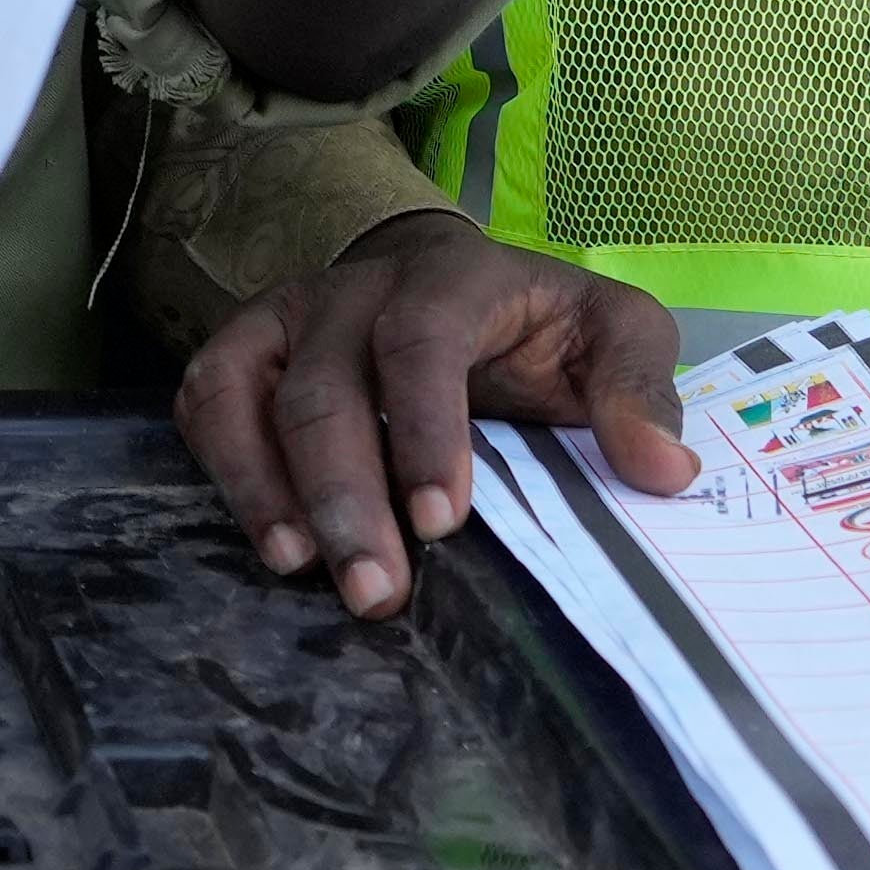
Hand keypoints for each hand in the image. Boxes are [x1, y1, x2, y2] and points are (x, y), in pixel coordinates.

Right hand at [179, 210, 683, 612]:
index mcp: (452, 278)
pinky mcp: (245, 350)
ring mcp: (288, 317)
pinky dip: (223, 469)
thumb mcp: (614, 332)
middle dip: (344, 494)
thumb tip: (662, 470)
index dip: (424, 430)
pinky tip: (267, 541)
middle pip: (323, 385)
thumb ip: (639, 390)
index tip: (441, 523)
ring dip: (266, 488)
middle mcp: (353, 290)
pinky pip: (207, 402)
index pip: (421, 341)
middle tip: (374, 591)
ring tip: (299, 570)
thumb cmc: (539, 324)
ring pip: (246, 391)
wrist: (454, 281)